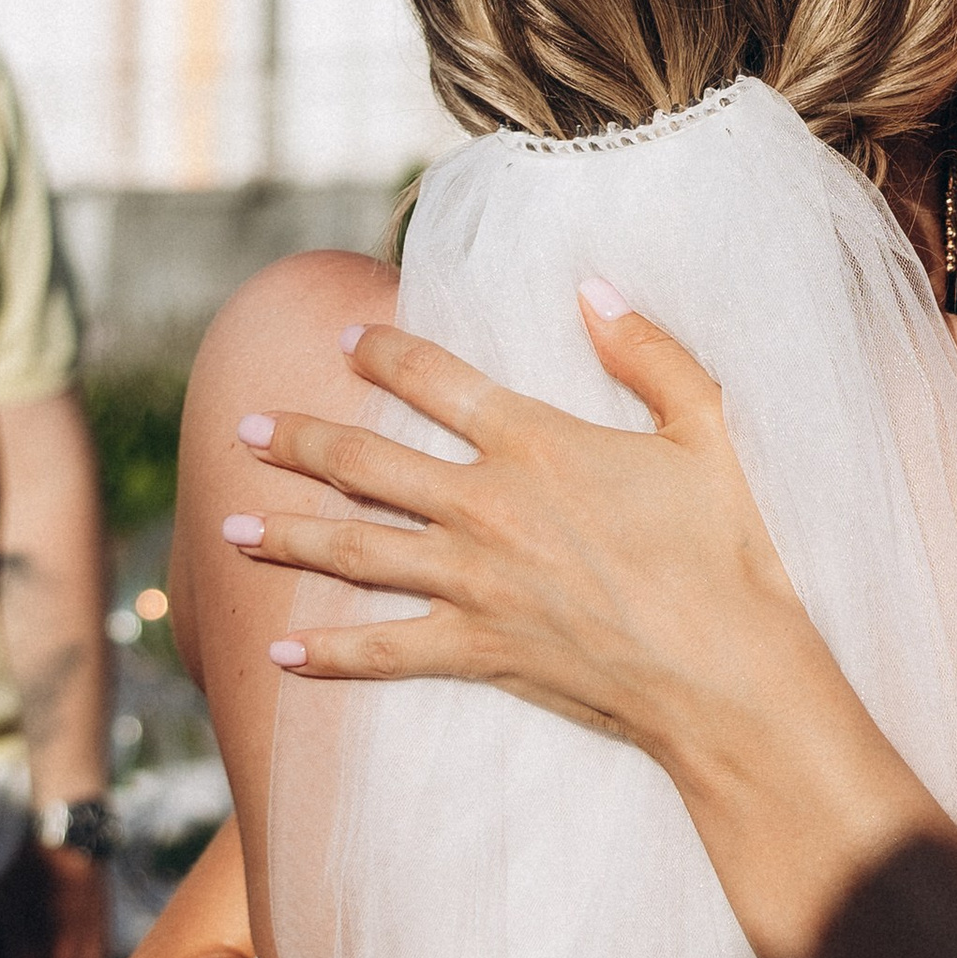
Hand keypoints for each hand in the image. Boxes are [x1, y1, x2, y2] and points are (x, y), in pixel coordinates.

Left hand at [218, 294, 814, 760]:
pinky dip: (329, 655)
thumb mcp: (705, 429)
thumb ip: (648, 352)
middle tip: (246, 429)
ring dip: (288, 536)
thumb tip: (593, 288)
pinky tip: (282, 653)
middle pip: (368, 465)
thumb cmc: (727, 550)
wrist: (727, 669)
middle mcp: (488, 506)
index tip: (346, 343)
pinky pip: (386, 650)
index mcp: (537, 442)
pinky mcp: (479, 650)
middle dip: (299, 444)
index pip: (436, 382)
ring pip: (356, 552)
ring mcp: (475, 582)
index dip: (385, 356)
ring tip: (229, 529)